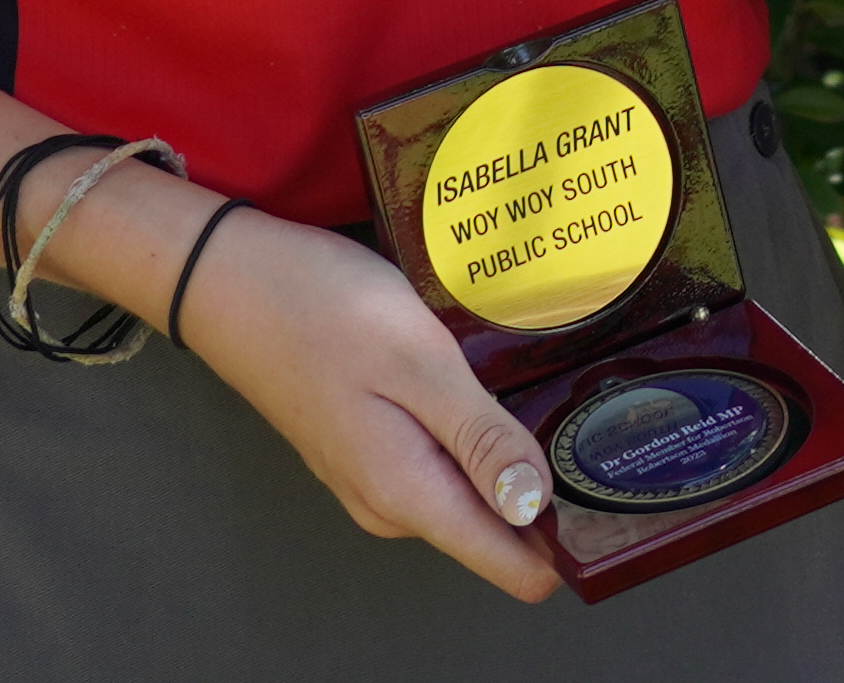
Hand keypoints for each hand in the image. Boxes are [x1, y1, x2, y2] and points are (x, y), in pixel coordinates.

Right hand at [159, 202, 565, 600]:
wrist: (230, 279)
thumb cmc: (320, 308)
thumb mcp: (416, 362)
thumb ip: (480, 439)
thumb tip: (537, 508)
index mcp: (407, 493)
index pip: (509, 563)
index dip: (568, 540)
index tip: (612, 491)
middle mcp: (391, 504)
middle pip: (499, 527)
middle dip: (546, 481)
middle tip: (580, 404)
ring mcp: (376, 478)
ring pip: (472, 488)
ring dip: (506, 447)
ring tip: (535, 378)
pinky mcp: (369, 447)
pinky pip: (443, 461)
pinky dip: (472, 428)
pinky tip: (484, 377)